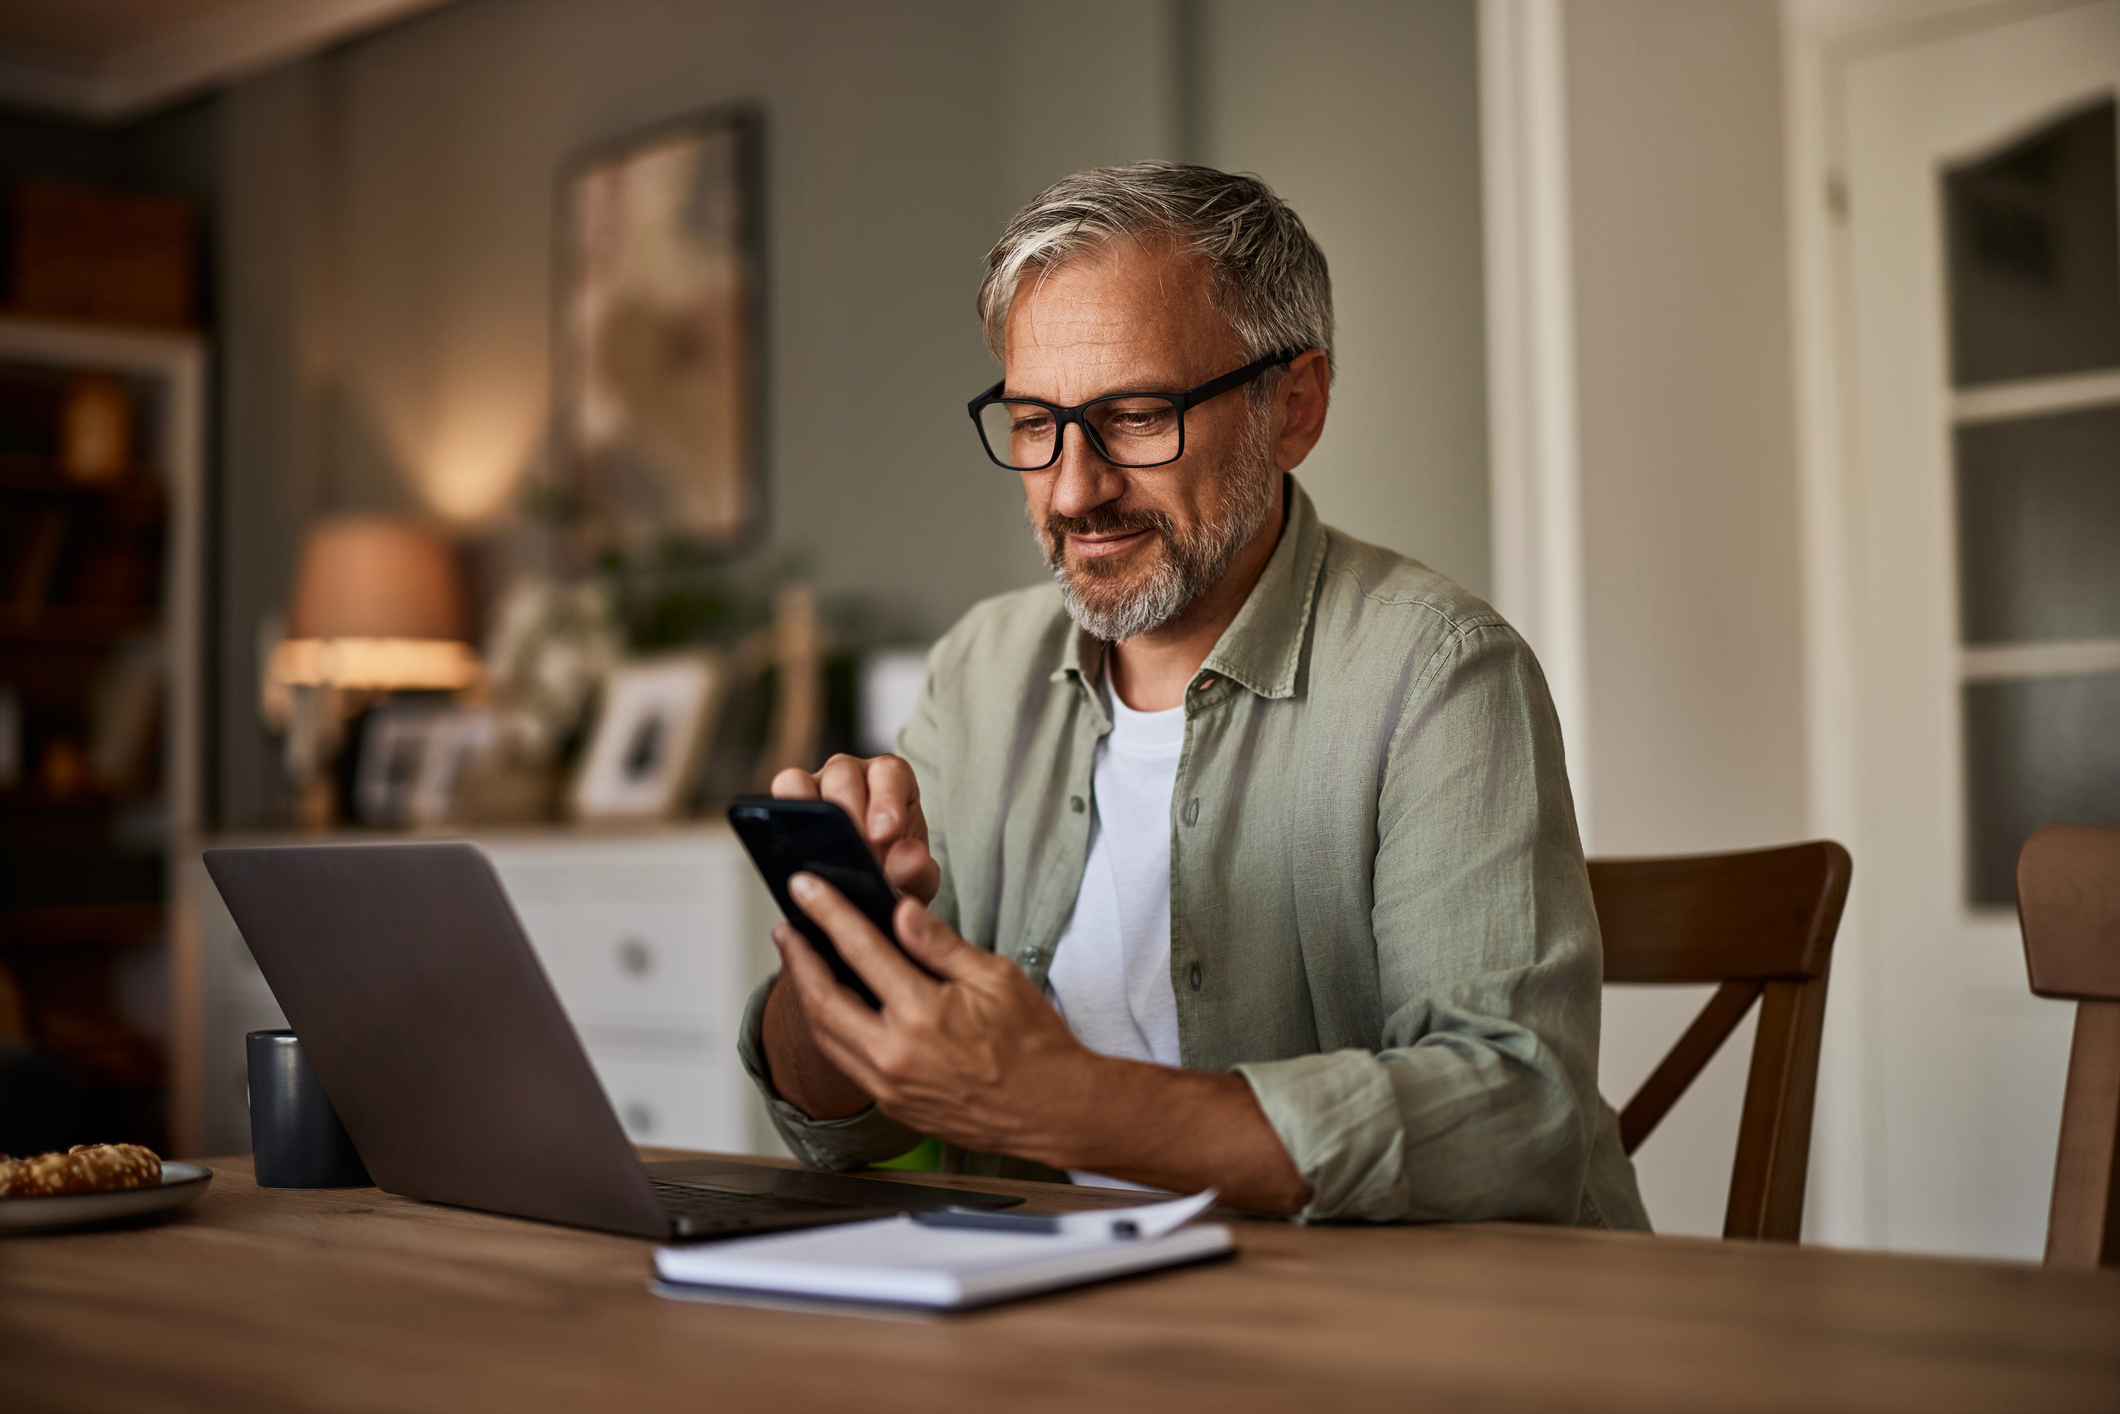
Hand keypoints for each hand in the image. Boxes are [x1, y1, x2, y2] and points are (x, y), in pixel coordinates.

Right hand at [772, 755, 939, 904]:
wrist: (872, 886)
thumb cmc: (897, 871)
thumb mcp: (915, 877)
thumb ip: (915, 869)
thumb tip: (909, 859)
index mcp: (892, 779)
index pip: (889, 774)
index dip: (885, 801)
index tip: (884, 836)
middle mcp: (854, 773)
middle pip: (843, 775)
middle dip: (848, 816)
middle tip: (854, 855)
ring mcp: (818, 783)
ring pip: (802, 780)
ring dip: (809, 814)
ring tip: (820, 855)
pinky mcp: (791, 800)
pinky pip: (780, 794)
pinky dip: (781, 817)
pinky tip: (793, 851)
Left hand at [774, 873, 1314, 1213]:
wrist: (1053, 1112)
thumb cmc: (1034, 1045)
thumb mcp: (996, 978)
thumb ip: (940, 945)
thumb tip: (900, 911)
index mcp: (923, 1015)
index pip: (860, 949)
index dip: (827, 912)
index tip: (806, 887)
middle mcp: (896, 1054)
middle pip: (822, 998)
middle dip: (797, 957)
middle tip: (787, 926)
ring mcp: (889, 1086)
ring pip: (825, 1035)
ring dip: (806, 994)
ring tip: (800, 961)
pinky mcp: (892, 1105)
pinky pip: (844, 1062)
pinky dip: (829, 1028)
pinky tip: (831, 1006)